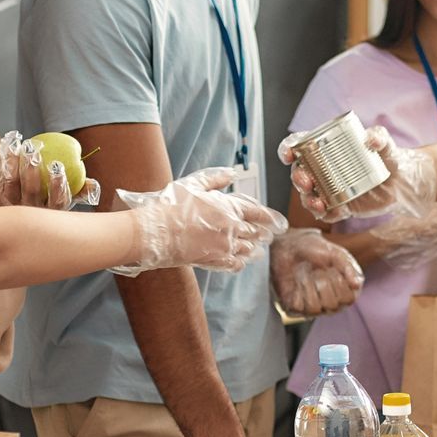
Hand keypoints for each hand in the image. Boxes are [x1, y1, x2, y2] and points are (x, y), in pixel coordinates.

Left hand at [0, 131, 102, 210]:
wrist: (11, 218)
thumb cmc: (46, 203)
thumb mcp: (62, 202)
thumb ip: (79, 192)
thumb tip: (92, 185)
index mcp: (49, 213)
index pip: (56, 202)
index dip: (57, 185)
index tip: (57, 166)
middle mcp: (30, 212)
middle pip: (31, 191)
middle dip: (32, 171)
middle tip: (33, 150)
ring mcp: (10, 208)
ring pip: (12, 185)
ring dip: (15, 164)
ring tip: (19, 145)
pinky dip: (3, 163)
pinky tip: (8, 147)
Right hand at [112, 167, 286, 275]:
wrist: (155, 232)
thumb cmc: (171, 205)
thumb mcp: (194, 183)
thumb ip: (216, 177)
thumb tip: (233, 172)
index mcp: (229, 208)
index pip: (259, 213)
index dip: (272, 218)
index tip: (281, 223)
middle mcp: (231, 229)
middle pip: (256, 233)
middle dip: (264, 234)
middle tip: (270, 235)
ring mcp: (223, 247)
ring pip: (248, 249)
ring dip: (255, 248)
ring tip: (259, 249)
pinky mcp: (213, 261)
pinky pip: (235, 264)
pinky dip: (241, 262)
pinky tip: (242, 261)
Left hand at [270, 228, 363, 314]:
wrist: (290, 247)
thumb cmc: (315, 250)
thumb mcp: (336, 254)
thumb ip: (348, 268)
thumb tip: (356, 285)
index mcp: (345, 291)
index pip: (349, 298)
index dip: (340, 282)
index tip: (332, 268)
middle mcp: (331, 303)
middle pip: (332, 304)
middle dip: (323, 282)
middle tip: (317, 270)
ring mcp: (313, 307)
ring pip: (315, 308)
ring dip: (309, 287)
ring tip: (306, 275)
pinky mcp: (295, 308)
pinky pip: (298, 307)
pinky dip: (296, 291)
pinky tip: (296, 282)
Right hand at [279, 124, 435, 223]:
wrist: (404, 184)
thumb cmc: (391, 158)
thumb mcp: (386, 144)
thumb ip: (380, 137)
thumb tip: (371, 138)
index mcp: (327, 149)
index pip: (300, 145)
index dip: (288, 148)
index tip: (288, 154)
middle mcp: (324, 169)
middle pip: (300, 172)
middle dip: (297, 178)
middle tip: (306, 182)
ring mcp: (330, 189)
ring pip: (309, 195)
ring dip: (307, 200)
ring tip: (317, 203)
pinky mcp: (340, 206)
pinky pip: (326, 213)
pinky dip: (324, 214)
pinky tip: (329, 212)